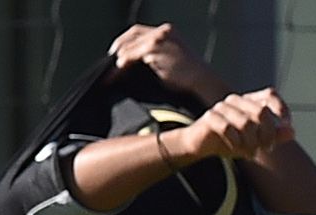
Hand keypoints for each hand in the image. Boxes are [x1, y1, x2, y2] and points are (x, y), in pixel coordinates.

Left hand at [110, 23, 228, 103]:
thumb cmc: (191, 77)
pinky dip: (122, 64)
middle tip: (111, 59)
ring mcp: (158, 39)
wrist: (203, 82)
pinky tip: (119, 71)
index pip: (139, 31)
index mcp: (168, 31)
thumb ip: (157, 54)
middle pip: (132, 34)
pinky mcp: (153, 50)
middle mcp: (162, 32)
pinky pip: (131, 56)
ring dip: (119, 58)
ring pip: (130, 46)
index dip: (126, 40)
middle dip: (120, 46)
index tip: (117, 51)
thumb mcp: (173, 58)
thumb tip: (134, 60)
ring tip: (113, 70)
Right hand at [169, 89, 296, 163]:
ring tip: (250, 152)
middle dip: (267, 134)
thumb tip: (292, 131)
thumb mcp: (257, 140)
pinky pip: (228, 129)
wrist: (203, 145)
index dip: (282, 109)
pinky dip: (236, 143)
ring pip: (246, 123)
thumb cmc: (233, 140)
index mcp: (249, 102)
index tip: (287, 125)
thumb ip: (275, 136)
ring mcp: (222, 107)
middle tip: (266, 148)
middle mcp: (236, 101)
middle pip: (262, 112)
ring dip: (251, 142)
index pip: (270, 95)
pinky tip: (236, 149)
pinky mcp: (210, 117)